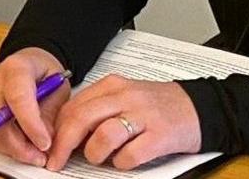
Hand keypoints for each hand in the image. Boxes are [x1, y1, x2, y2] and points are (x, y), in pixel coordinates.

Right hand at [0, 47, 68, 166]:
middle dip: (20, 145)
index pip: (18, 98)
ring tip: (34, 154)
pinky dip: (6, 146)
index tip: (44, 144)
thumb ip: (51, 111)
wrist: (28, 64)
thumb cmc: (43, 72)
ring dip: (13, 150)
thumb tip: (44, 139)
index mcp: (16, 68)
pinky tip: (22, 147)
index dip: (31, 125)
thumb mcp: (58, 86)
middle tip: (40, 157)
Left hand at [46, 75, 200, 170]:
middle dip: (63, 145)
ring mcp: (143, 116)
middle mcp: (126, 97)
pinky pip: (130, 155)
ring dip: (94, 153)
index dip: (56, 131)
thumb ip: (97, 109)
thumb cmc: (157, 106)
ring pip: (103, 136)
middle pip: (81, 119)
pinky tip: (127, 158)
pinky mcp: (160, 136)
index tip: (49, 147)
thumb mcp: (124, 97)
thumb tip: (65, 133)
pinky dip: (122, 162)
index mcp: (113, 85)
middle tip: (57, 162)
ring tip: (100, 157)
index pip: (73, 107)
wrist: (199, 108)